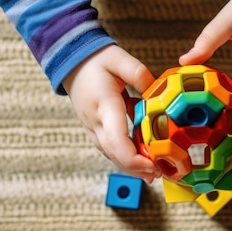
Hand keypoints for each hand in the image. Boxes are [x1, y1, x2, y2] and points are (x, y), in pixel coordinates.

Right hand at [62, 45, 160, 181]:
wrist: (71, 61)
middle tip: (161, 172)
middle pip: (115, 155)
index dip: (134, 158)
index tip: (152, 165)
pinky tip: (141, 159)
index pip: (116, 141)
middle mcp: (96, 122)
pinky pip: (109, 148)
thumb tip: (157, 92)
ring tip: (153, 171)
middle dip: (138, 168)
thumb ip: (139, 74)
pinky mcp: (95, 128)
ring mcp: (93, 128)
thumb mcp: (119, 59)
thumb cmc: (95, 60)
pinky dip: (125, 156)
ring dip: (131, 166)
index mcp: (104, 105)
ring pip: (111, 155)